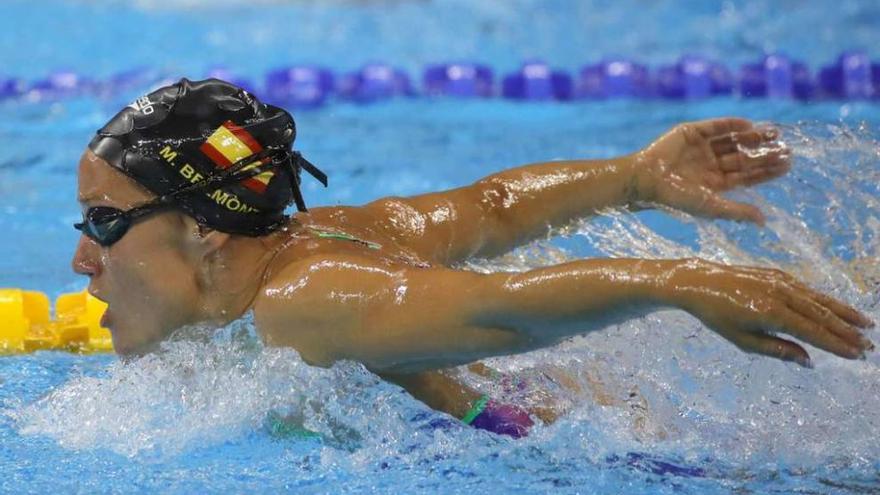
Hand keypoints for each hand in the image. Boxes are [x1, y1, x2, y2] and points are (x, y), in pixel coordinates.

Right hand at [636, 118, 790, 224]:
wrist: (647, 179)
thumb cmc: (676, 197)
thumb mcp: (710, 206)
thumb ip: (737, 211)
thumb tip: (764, 221)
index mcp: (715, 183)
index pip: (746, 176)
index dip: (767, 171)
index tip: (787, 164)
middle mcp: (710, 164)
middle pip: (743, 157)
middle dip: (764, 153)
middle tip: (788, 148)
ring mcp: (701, 147)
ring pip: (733, 140)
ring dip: (753, 137)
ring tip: (774, 133)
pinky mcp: (691, 132)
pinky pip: (715, 126)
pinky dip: (732, 124)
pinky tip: (749, 125)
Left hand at [668, 259, 873, 366]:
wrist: (699, 282)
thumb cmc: (717, 316)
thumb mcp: (742, 340)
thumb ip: (777, 350)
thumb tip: (809, 361)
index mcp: (771, 313)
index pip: (812, 332)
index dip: (836, 344)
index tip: (856, 354)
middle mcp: (779, 294)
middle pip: (821, 315)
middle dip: (846, 331)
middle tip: (868, 345)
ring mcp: (779, 281)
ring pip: (818, 299)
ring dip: (843, 313)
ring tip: (865, 324)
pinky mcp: (776, 274)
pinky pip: (807, 289)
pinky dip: (825, 299)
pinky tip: (837, 309)